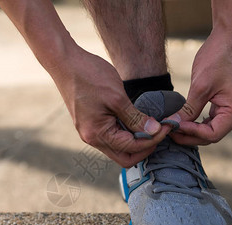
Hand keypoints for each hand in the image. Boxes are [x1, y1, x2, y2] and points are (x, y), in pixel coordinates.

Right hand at [51, 48, 171, 166]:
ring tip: (151, 125)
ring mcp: (90, 132)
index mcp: (97, 134)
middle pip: (125, 156)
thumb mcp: (117, 97)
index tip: (167, 126)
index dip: (153, 139)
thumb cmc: (89, 76)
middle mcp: (92, 138)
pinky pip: (112, 136)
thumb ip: (135, 118)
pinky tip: (137, 120)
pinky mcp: (91, 124)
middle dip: (145, 146)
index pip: (132, 148)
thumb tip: (154, 132)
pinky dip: (127, 132)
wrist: (64, 62)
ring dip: (136, 140)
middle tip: (160, 131)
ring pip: (119, 147)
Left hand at [168, 27, 231, 144]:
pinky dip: (200, 122)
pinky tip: (185, 120)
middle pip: (213, 135)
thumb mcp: (200, 85)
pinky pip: (215, 119)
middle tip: (169, 131)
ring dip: (194, 130)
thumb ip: (189, 109)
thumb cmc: (219, 55)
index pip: (213, 134)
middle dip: (190, 135)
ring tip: (174, 127)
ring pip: (213, 128)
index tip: (173, 127)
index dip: (191, 134)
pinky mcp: (231, 102)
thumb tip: (174, 125)